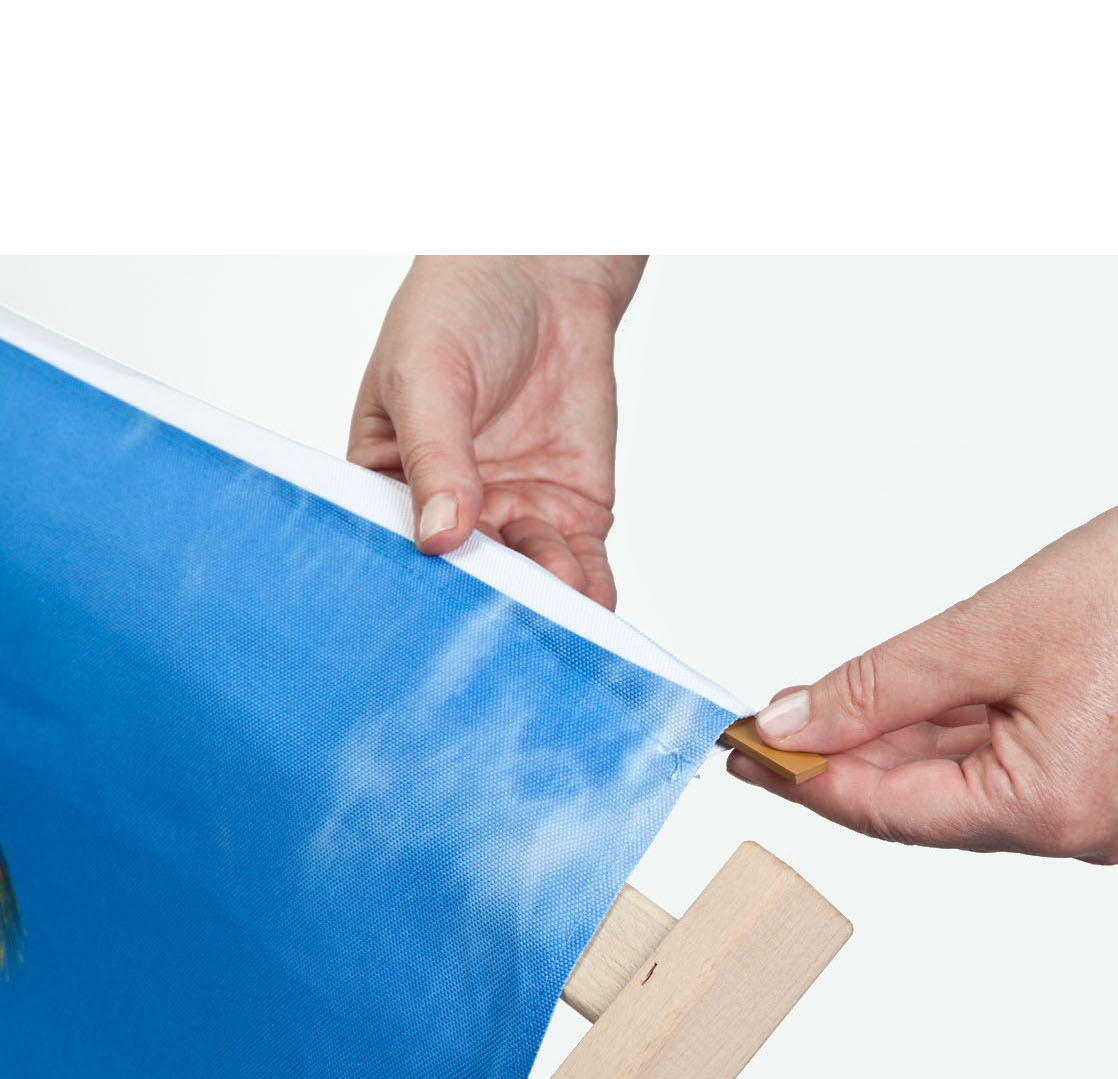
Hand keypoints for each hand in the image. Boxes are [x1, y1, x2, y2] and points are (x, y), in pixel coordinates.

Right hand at [348, 255, 645, 609]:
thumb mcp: (427, 376)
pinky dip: (588, 592)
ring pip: (528, 580)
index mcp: (390, 484)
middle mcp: (453, 512)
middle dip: (484, 605)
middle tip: (495, 631)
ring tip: (553, 610)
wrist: (542, 272)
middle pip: (466, 577)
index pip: (393, 548)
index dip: (409, 585)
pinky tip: (591, 611)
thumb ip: (436, 458)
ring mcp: (515, 515)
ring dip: (542, 602)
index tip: (423, 619)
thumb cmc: (457, 309)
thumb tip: (441, 538)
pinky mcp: (571, 512)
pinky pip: (581, 565)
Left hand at [732, 466, 1117, 859]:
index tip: (741, 751)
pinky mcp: (1111, 773)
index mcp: (1053, 815)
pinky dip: (948, 730)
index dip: (804, 780)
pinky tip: (894, 700)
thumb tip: (790, 723)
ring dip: (891, 741)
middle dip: (842, 757)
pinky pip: (1003, 763)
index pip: (890, 811)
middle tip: (763, 724)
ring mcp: (1100, 807)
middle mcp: (1080, 832)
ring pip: (960, 781)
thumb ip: (874, 687)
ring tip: (815, 704)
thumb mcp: (984, 633)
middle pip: (923, 804)